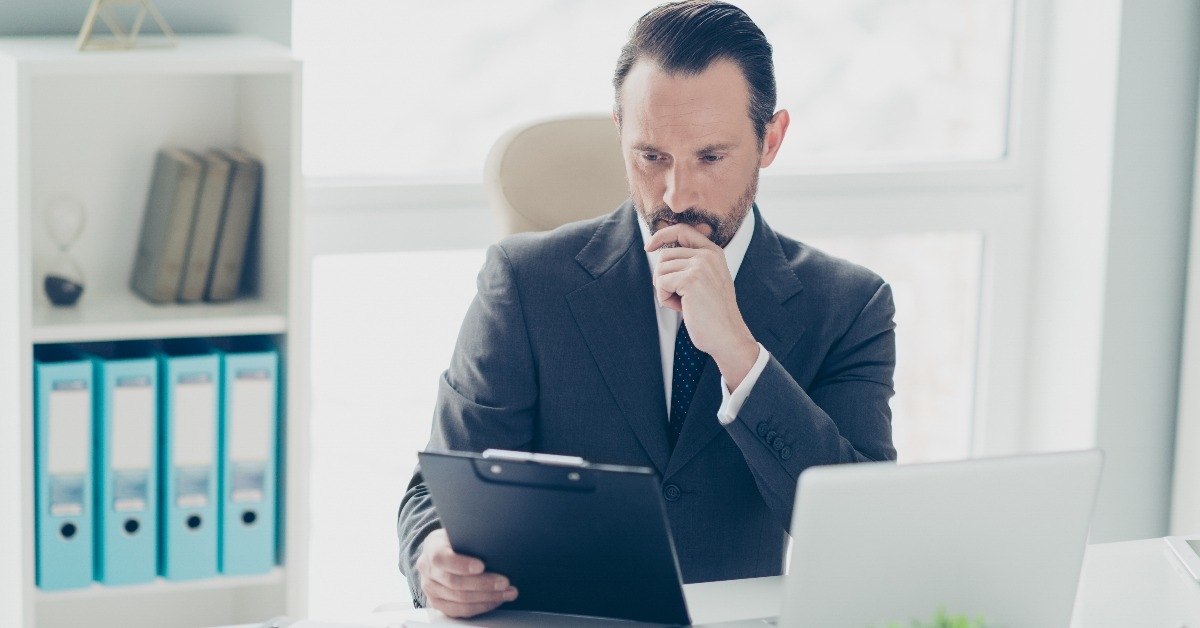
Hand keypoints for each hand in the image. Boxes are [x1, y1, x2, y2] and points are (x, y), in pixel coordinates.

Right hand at [415, 528, 517, 617]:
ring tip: (507, 592)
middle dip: (483, 584)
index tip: (482, 566)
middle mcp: (427, 569)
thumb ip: (471, 538)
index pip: (442, 558)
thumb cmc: (458, 540)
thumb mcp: (461, 532)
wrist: (444, 550)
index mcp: (432, 547)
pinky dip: (480, 606)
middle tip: (504, 582)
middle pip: (454, 582)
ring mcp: (430, 588)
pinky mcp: (437, 602)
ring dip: (487, 597)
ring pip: (459, 599)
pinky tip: (495, 600)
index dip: (462, 564)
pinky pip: (459, 610)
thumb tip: (494, 545)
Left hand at [645, 223, 759, 388]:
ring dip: (664, 290)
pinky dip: (665, 298)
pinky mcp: (690, 279)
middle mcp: (708, 254)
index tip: (649, 247)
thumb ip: (691, 264)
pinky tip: (681, 308)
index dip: (662, 235)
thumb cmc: (713, 313)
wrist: (727, 335)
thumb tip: (660, 252)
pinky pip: (661, 283)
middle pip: (665, 255)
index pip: (681, 230)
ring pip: (661, 269)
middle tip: (680, 297)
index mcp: (713, 252)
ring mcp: (700, 265)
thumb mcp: (707, 280)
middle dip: (664, 278)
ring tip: (683, 304)